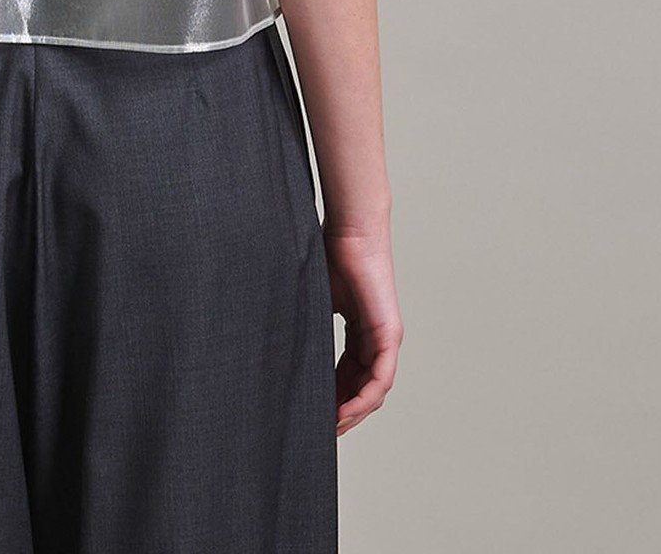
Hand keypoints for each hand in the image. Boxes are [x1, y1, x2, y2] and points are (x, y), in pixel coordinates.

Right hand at [325, 222, 402, 433]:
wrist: (350, 229)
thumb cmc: (330, 254)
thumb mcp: (313, 299)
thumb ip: (305, 323)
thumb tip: (271, 342)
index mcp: (357, 330)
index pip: (346, 373)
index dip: (330, 395)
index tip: (310, 411)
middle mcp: (374, 338)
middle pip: (361, 387)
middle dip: (340, 412)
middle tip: (318, 430)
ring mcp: (384, 337)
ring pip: (373, 389)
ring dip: (352, 411)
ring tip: (330, 428)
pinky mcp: (389, 333)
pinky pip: (380, 378)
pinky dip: (364, 398)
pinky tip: (345, 411)